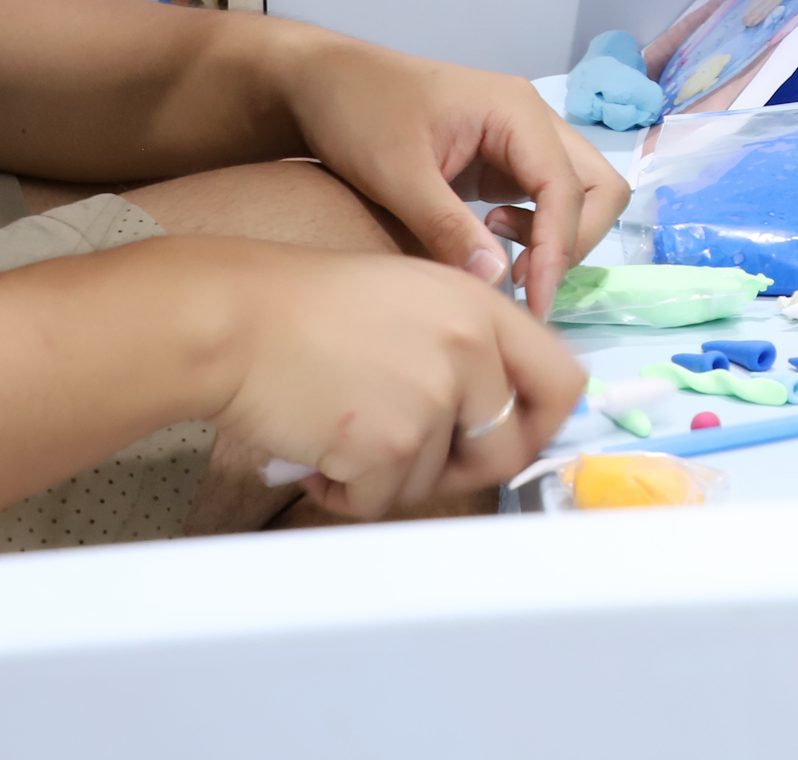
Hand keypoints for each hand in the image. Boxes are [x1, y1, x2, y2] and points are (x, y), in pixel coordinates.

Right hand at [186, 238, 584, 519]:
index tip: (508, 436)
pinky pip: (383, 502)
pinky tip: (319, 456)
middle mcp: (470, 350)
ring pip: (436, 481)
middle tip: (410, 455)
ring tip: (343, 432)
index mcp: (482, 308)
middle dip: (461, 468)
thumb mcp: (414, 294)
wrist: (234, 319)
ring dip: (390, 475)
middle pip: (509, 448)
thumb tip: (501, 407)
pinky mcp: (389, 445)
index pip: (563, 380)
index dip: (541, 421)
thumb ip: (468, 342)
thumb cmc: (308, 307)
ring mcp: (432, 399)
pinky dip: (348, 493)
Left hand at [274, 34, 630, 314]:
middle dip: (571, 240)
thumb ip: (447, 227)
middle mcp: (533, 121)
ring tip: (501, 255)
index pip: (567, 189)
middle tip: (523, 280)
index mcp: (517, 111)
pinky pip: (547, 199)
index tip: (533, 304)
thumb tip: (497, 282)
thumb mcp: (396, 174)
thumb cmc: (357, 114)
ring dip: (557, 235)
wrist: (324, 83)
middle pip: (597, 187)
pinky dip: (536, 229)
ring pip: (579, 194)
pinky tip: (488, 238)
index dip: (558, 249)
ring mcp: (522, 139)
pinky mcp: (504, 159)